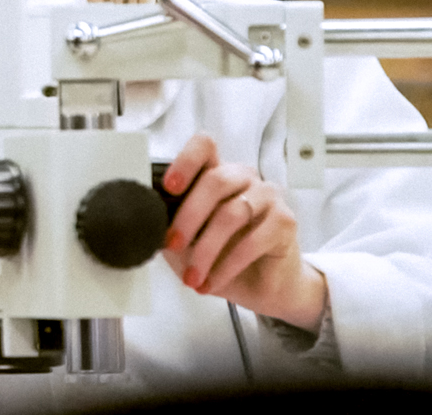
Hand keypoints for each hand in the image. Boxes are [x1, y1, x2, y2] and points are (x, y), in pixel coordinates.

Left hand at [160, 134, 326, 331]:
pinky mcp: (285, 222)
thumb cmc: (222, 255)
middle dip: (188, 216)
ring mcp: (268, 196)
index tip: (169, 187)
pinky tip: (212, 281)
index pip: (204, 147)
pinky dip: (227, 266)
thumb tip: (147, 219)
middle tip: (173, 244)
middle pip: (215, 181)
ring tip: (192, 277)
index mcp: (218, 173)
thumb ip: (170, 223)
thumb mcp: (187, 239)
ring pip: (232, 214)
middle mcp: (244, 178)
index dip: (185, 161)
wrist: (262, 286)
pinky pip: (252, 241)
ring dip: (206, 250)